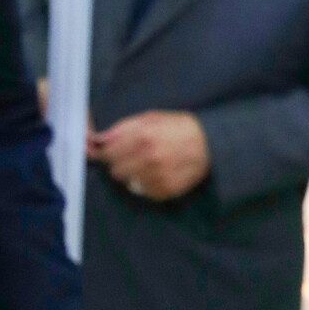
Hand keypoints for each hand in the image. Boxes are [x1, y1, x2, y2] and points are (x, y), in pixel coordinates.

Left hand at [87, 111, 209, 200]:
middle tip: (129, 158)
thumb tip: (99, 139)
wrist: (210, 145)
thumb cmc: (178, 128)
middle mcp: (148, 157)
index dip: (104, 152)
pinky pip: (143, 191)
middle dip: (118, 164)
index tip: (105, 153)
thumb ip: (123, 128)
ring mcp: (157, 176)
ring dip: (132, 175)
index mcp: (142, 135)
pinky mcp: (164, 190)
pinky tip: (157, 173)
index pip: (107, 152)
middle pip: (114, 170)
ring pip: (127, 183)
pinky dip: (146, 184)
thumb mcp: (151, 118)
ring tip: (146, 165)